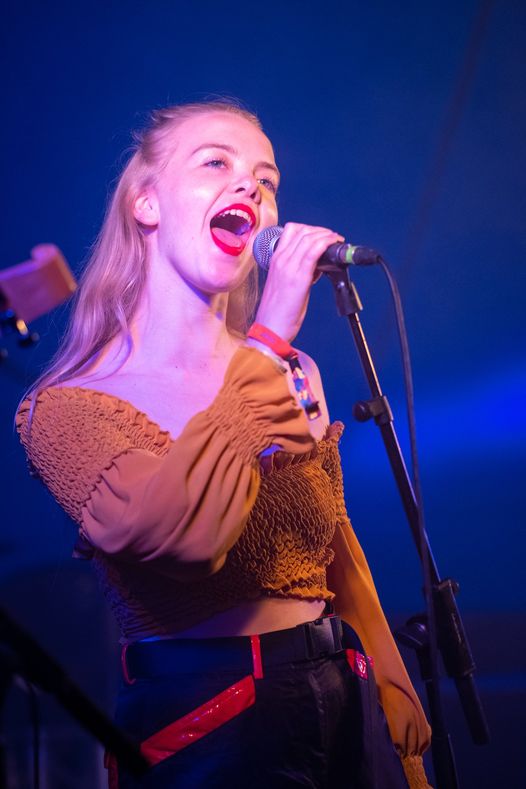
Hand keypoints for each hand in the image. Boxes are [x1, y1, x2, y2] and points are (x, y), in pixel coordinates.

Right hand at [254, 222, 343, 341]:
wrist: (270, 328)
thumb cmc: (277, 311)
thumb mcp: (284, 284)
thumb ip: (297, 271)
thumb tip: (316, 266)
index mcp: (274, 259)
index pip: (291, 230)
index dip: (310, 229)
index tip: (321, 236)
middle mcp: (280, 259)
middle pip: (302, 230)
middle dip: (321, 231)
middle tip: (332, 238)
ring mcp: (288, 266)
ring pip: (309, 237)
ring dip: (326, 235)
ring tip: (335, 241)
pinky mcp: (299, 276)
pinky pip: (314, 250)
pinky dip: (326, 243)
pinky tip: (333, 245)